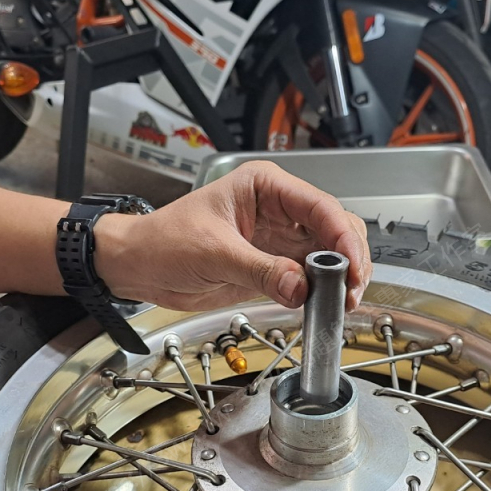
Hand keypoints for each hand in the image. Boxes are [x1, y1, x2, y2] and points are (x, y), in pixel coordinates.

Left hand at [94, 161, 370, 311]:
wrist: (139, 267)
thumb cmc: (163, 241)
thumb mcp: (213, 253)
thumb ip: (261, 270)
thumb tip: (301, 286)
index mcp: (265, 186)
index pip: (319, 206)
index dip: (341, 236)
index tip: (352, 266)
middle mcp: (280, 209)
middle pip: (334, 228)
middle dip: (349, 258)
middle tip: (351, 290)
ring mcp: (280, 238)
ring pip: (330, 253)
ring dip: (341, 277)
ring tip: (342, 301)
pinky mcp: (275, 265)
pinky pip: (311, 276)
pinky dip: (324, 290)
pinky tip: (327, 303)